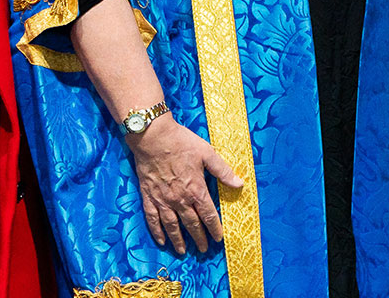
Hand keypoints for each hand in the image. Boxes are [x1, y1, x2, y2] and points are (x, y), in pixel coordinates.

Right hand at [127, 114, 244, 253]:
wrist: (153, 137)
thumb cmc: (182, 143)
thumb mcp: (207, 153)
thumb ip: (222, 171)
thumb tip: (239, 183)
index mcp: (196, 190)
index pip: (208, 215)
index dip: (214, 228)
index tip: (218, 238)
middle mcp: (180, 199)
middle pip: (191, 224)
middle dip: (199, 238)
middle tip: (203, 249)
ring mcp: (163, 200)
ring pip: (172, 226)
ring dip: (178, 240)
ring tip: (183, 251)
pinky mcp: (149, 197)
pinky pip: (152, 219)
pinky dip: (157, 232)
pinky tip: (161, 240)